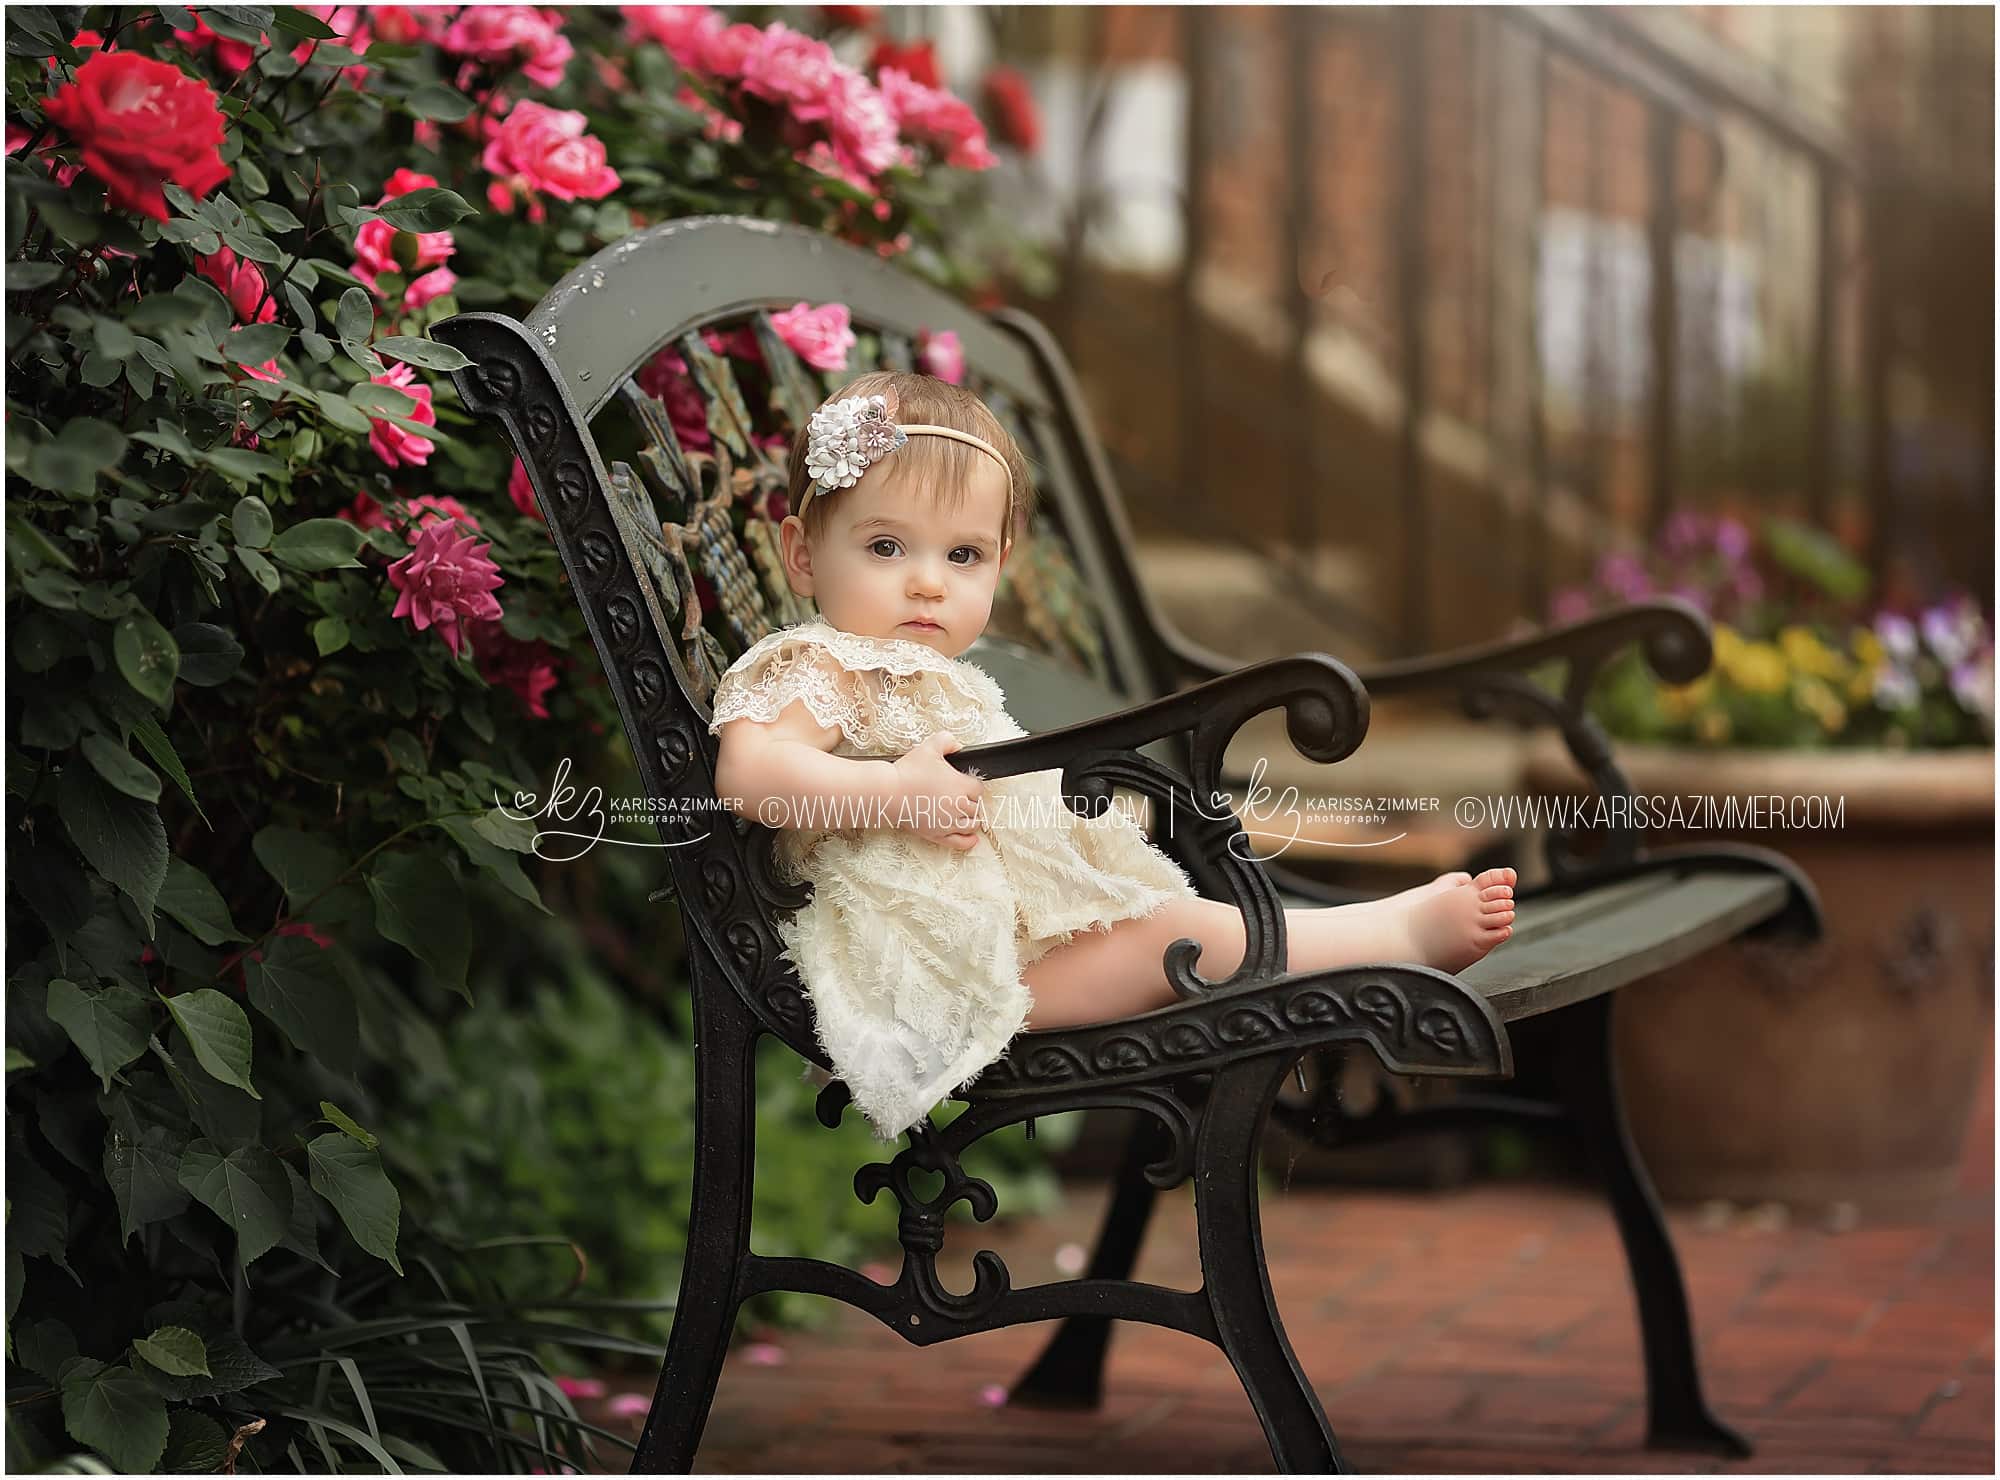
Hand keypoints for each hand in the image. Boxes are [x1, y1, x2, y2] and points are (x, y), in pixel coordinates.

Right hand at [889, 731, 984, 851]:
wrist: (888, 792)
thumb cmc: (908, 771)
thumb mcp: (929, 747)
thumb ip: (947, 741)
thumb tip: (958, 746)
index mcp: (961, 786)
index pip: (978, 788)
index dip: (972, 784)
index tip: (963, 782)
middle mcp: (958, 806)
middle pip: (977, 807)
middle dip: (970, 801)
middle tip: (960, 796)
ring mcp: (948, 823)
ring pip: (972, 825)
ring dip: (971, 818)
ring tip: (964, 813)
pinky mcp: (937, 835)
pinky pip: (960, 842)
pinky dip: (968, 841)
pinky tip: (972, 838)